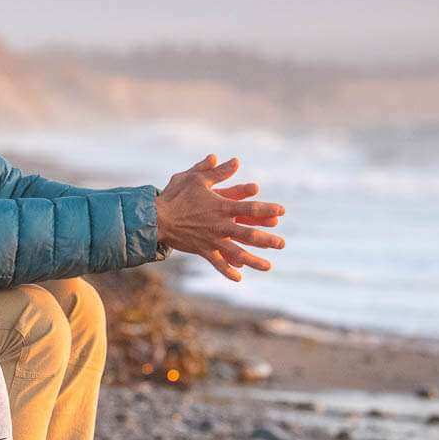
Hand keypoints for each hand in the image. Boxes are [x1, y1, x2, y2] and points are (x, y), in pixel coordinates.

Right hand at [154, 154, 285, 282]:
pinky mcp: (202, 250)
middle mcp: (220, 225)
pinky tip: (239, 278)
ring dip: (254, 260)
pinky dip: (227, 271)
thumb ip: (218, 171)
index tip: (282, 211)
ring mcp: (212, 240)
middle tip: (282, 244)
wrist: (156, 218)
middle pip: (248, 234)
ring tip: (268, 266)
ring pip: (237, 253)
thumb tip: (236, 161)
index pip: (250, 208)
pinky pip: (217, 263)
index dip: (267, 209)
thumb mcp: (197, 178)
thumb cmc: (176, 196)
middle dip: (267, 240)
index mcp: (222, 207)